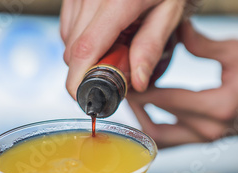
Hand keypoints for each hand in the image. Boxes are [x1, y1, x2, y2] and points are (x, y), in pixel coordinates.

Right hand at [60, 0, 190, 98]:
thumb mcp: (170, 14)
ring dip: (87, 56)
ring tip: (117, 49)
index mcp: (118, 1)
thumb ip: (151, 46)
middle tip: (118, 73)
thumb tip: (137, 83)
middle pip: (74, 48)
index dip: (80, 78)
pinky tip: (106, 37)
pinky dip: (83, 40)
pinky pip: (68, 26)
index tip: (84, 98)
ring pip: (68, 39)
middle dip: (90, 71)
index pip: (88, 47)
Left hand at [129, 20, 237, 147]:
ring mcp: (207, 139)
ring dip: (141, 120)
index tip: (124, 74)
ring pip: (159, 138)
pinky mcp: (204, 141)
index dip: (140, 88)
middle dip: (135, 102)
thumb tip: (174, 29)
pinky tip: (148, 106)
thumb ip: (203, 44)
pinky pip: (171, 140)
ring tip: (132, 95)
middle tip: (122, 82)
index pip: (167, 99)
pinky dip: (154, 127)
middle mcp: (210, 129)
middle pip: (156, 122)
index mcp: (220, 106)